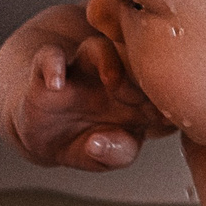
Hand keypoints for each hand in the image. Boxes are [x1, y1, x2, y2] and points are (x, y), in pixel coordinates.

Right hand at [0, 4, 173, 169]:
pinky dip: (53, 65)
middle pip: (137, 62)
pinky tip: (56, 84)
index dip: (166, 101)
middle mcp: (113, 77)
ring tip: (112, 82)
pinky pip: (50, 56)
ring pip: (100, 49)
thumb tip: (102, 143)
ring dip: (109, 62)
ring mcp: (82, 70)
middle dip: (145, 77)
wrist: (39, 129)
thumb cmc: (81, 139)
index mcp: (137, 97)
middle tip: (146, 100)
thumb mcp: (102, 156)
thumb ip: (115, 154)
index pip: (160, 89)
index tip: (167, 115)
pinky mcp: (48, 68)